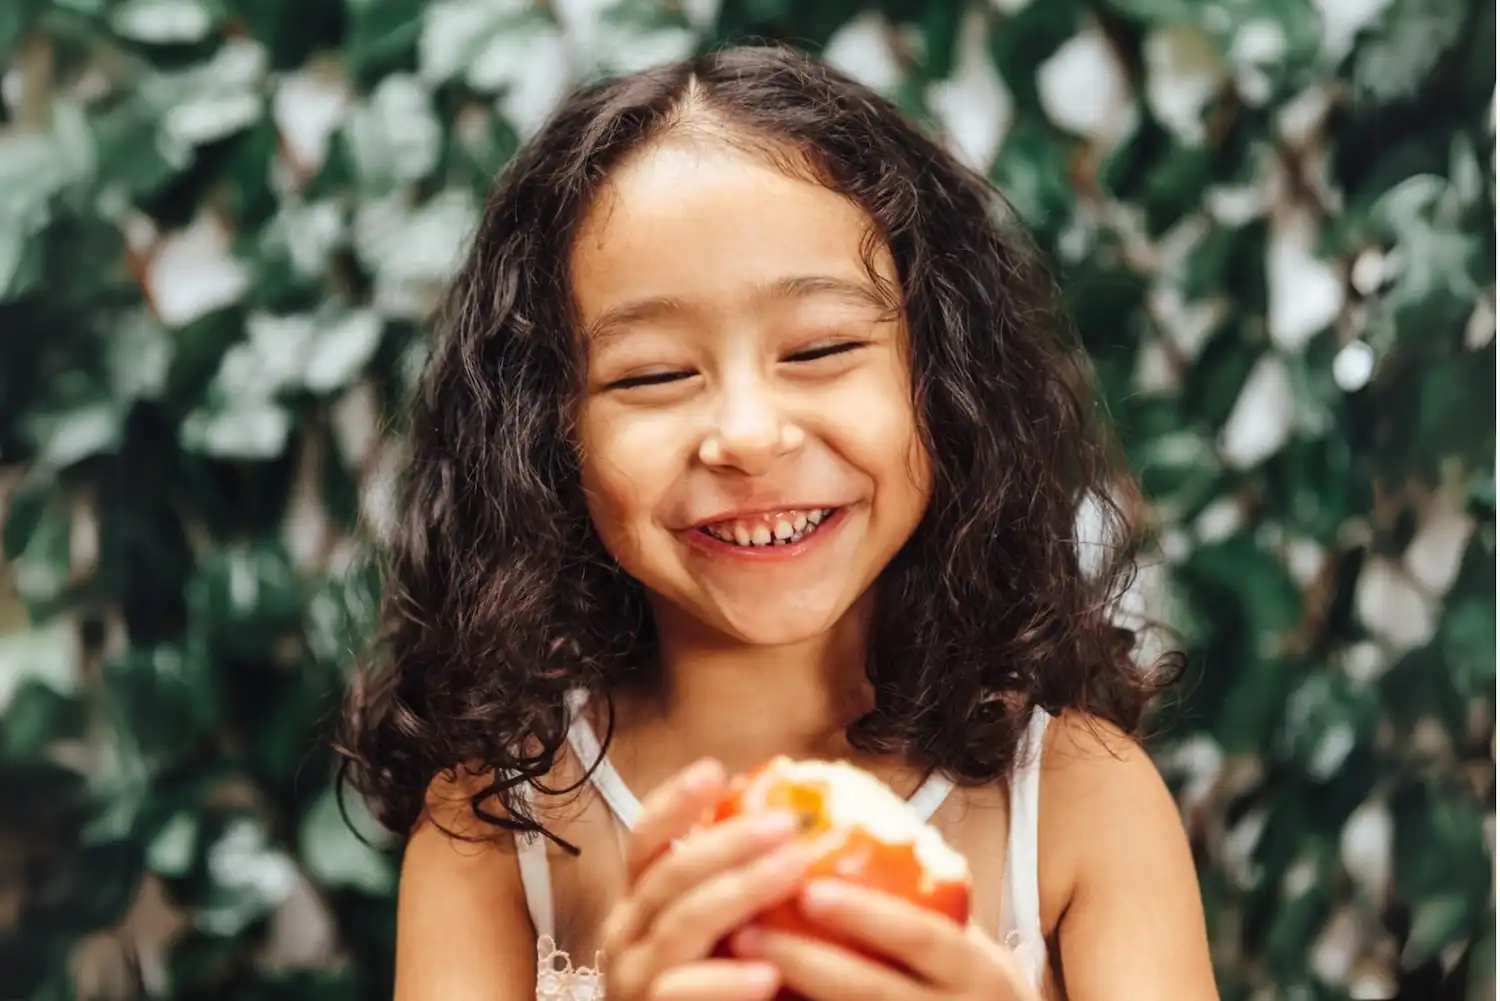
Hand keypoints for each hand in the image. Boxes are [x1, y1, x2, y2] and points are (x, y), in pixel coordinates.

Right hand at [600, 758, 815, 1000]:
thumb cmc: (719, 987)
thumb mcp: (724, 927)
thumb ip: (740, 883)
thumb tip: (805, 824)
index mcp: (638, 902)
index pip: (643, 841)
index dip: (675, 803)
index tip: (715, 770)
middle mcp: (625, 934)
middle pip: (669, 873)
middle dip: (729, 841)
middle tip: (788, 822)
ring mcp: (632, 980)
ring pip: (680, 923)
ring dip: (740, 891)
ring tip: (793, 868)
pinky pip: (681, 993)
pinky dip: (725, 982)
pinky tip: (767, 972)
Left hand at [727, 879, 1039, 1000]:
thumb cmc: (973, 991)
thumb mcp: (968, 948)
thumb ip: (922, 905)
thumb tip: (835, 835)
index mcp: (977, 972)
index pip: (920, 937)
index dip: (864, 914)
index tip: (808, 890)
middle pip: (869, 992)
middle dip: (802, 961)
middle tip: (743, 931)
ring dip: (785, 994)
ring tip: (732, 967)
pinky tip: (756, 996)